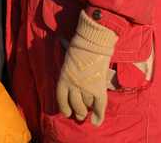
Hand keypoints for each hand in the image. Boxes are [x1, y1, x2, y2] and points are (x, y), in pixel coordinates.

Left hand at [56, 10, 117, 125]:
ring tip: (90, 110)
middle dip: (79, 112)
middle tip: (81, 114)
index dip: (65, 108)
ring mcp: (86, 88)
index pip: (61, 99)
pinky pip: (99, 105)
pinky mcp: (98, 88)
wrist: (93, 42)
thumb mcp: (67, 53)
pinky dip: (99, 115)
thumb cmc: (80, 44)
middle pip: (75, 105)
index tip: (67, 113)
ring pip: (87, 105)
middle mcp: (73, 86)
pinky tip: (97, 121)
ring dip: (89, 108)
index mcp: (63, 78)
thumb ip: (66, 57)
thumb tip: (61, 39)